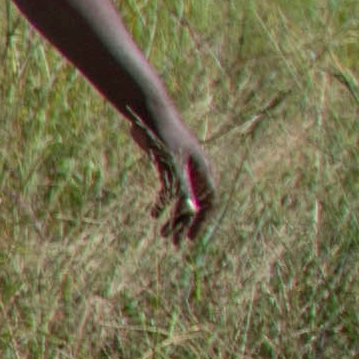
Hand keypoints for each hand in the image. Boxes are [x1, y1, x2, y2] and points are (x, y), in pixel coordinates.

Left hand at [146, 117, 215, 242]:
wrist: (150, 116)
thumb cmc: (165, 138)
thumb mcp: (173, 165)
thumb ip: (181, 187)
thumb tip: (189, 211)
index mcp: (203, 170)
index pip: (209, 202)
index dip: (202, 221)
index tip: (190, 238)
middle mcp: (195, 171)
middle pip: (195, 203)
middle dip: (185, 224)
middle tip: (173, 243)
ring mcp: (181, 169)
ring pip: (181, 198)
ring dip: (172, 217)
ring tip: (162, 234)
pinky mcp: (167, 166)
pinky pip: (169, 190)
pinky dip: (163, 203)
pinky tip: (153, 213)